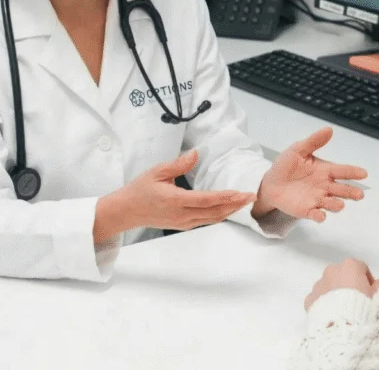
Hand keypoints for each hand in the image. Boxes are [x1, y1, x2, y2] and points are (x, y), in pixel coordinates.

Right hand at [95, 150, 255, 239]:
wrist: (127, 211)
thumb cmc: (140, 190)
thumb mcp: (157, 172)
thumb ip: (178, 164)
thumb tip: (195, 153)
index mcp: (176, 201)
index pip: (207, 200)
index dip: (225, 197)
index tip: (241, 193)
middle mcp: (182, 215)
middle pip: (215, 212)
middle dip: (235, 204)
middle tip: (251, 197)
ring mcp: (183, 222)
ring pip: (212, 219)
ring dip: (230, 211)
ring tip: (244, 202)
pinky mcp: (183, 225)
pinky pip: (206, 221)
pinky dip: (220, 215)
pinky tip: (228, 208)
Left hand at [252, 126, 366, 221]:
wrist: (270, 183)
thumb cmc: (286, 166)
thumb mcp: (298, 150)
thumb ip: (313, 141)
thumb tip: (329, 129)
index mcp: (324, 170)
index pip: (341, 171)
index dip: (352, 172)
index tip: (363, 173)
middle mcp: (324, 186)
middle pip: (341, 190)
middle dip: (351, 192)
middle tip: (359, 194)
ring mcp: (316, 199)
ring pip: (331, 203)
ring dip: (336, 205)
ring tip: (340, 205)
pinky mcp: (306, 210)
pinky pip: (315, 214)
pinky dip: (319, 216)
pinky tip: (320, 215)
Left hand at [304, 259, 378, 310]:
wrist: (342, 330)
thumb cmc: (365, 310)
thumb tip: (378, 284)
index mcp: (350, 266)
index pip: (361, 268)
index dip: (368, 281)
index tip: (371, 295)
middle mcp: (331, 270)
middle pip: (343, 275)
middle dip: (349, 286)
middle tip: (357, 304)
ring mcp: (318, 284)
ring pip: (329, 286)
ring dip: (335, 294)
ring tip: (343, 312)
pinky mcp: (309, 299)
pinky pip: (319, 299)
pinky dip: (324, 305)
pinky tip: (332, 317)